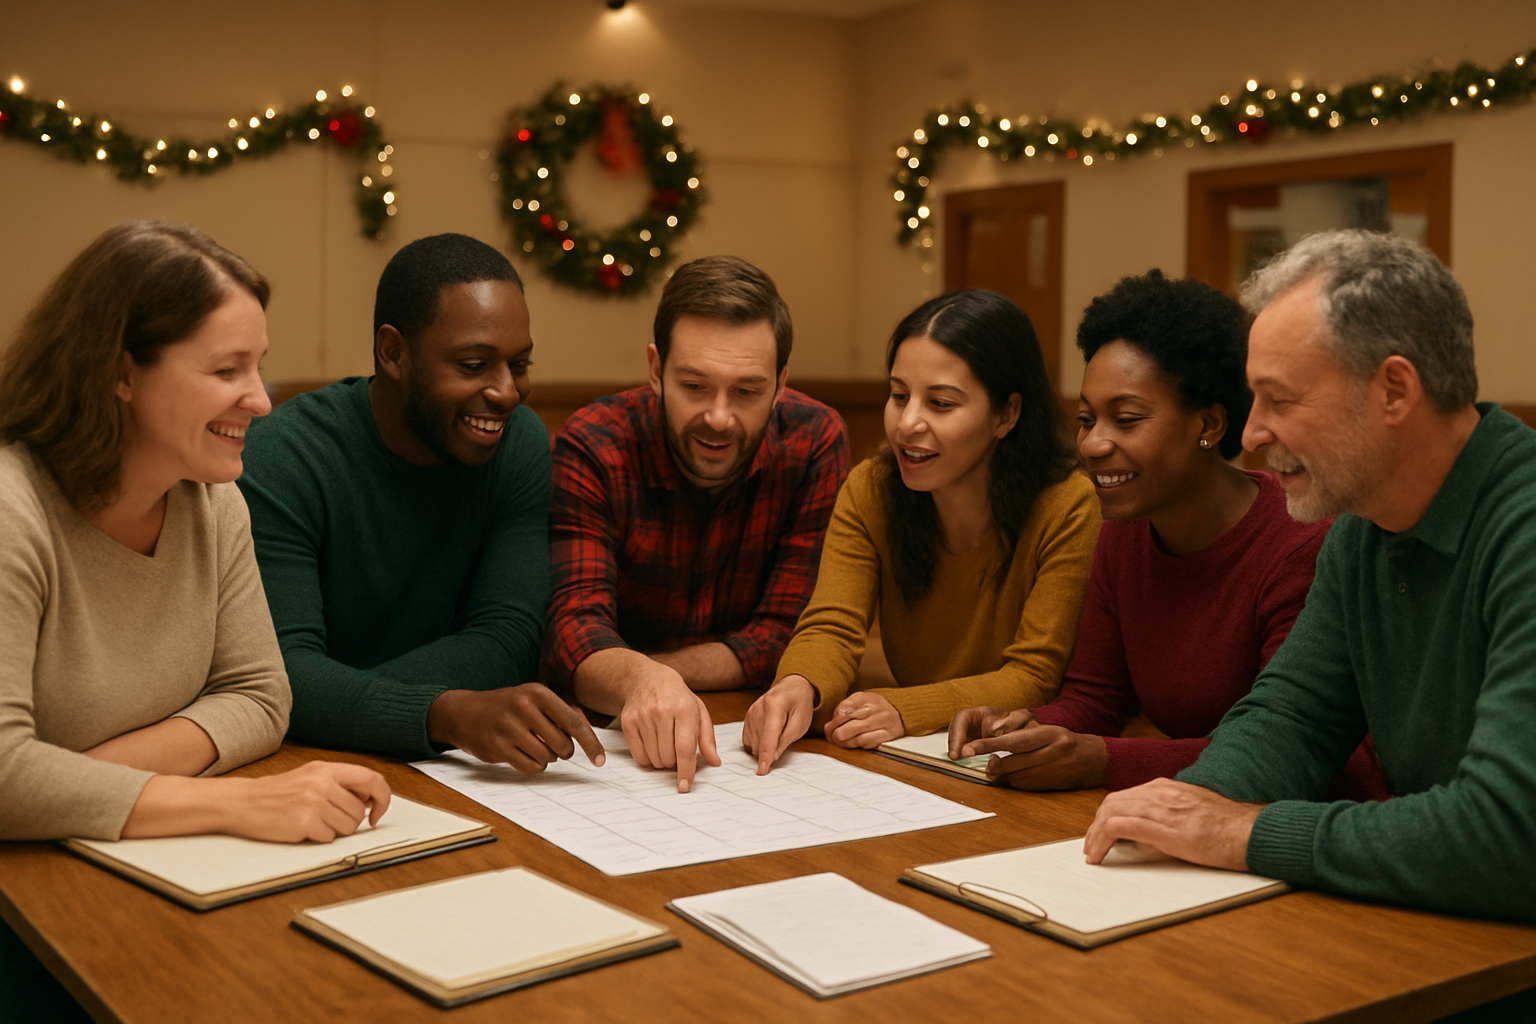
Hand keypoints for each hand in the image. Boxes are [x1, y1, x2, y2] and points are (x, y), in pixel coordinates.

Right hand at [427, 684, 604, 773]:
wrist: (464, 712)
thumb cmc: (507, 706)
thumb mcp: (532, 698)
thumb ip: (560, 713)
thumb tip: (589, 737)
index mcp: (537, 692)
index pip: (574, 722)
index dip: (591, 743)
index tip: (600, 760)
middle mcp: (523, 707)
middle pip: (563, 745)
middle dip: (563, 751)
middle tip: (552, 745)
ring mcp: (509, 727)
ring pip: (547, 758)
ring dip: (546, 758)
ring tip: (534, 746)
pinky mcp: (498, 747)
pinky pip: (530, 767)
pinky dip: (533, 766)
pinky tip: (523, 755)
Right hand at [615, 662, 720, 792]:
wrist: (646, 679)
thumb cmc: (677, 698)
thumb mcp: (698, 712)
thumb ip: (707, 739)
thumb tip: (715, 762)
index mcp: (685, 709)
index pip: (685, 748)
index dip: (686, 770)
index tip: (685, 787)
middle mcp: (662, 712)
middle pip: (668, 757)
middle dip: (674, 762)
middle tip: (676, 750)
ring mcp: (643, 716)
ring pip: (654, 759)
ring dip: (662, 761)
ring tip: (665, 745)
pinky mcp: (628, 722)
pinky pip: (638, 755)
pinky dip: (647, 759)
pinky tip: (652, 747)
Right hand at [742, 676, 815, 773]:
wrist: (792, 687)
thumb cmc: (800, 704)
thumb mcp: (801, 722)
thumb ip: (787, 739)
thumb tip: (773, 756)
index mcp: (774, 707)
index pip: (768, 738)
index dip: (765, 757)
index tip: (762, 771)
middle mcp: (758, 709)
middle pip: (759, 743)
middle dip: (771, 750)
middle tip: (785, 737)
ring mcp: (750, 713)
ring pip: (753, 744)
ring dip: (765, 746)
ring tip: (778, 732)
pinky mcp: (747, 718)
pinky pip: (748, 740)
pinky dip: (758, 742)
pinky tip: (768, 734)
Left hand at [824, 691, 903, 748]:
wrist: (900, 711)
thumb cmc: (875, 706)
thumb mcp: (861, 699)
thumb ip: (845, 708)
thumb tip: (830, 725)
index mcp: (867, 698)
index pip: (845, 709)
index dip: (834, 721)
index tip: (829, 726)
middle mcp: (878, 710)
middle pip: (852, 725)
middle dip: (838, 734)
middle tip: (832, 737)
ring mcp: (885, 723)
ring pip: (860, 737)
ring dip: (846, 743)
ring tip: (839, 742)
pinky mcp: (889, 735)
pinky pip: (869, 744)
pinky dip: (858, 745)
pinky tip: (853, 743)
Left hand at [946, 706, 1106, 789]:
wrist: (1092, 760)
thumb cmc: (1064, 742)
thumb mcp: (1047, 731)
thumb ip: (1023, 737)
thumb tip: (994, 748)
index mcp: (1050, 734)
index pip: (1014, 740)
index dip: (990, 744)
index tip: (970, 748)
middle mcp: (1052, 752)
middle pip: (1014, 761)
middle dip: (995, 763)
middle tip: (985, 764)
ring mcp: (1051, 770)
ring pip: (1017, 775)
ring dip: (1005, 772)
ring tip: (1001, 767)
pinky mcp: (1049, 785)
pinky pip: (1024, 785)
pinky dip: (1015, 780)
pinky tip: (1018, 774)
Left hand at [1083, 778, 1261, 869]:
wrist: (1249, 831)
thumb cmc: (1229, 827)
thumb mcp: (1195, 811)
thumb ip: (1173, 813)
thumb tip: (1153, 831)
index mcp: (1167, 788)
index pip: (1126, 796)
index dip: (1108, 815)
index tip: (1101, 832)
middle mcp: (1159, 792)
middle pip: (1112, 803)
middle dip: (1095, 825)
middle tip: (1091, 846)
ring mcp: (1160, 808)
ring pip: (1110, 813)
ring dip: (1094, 834)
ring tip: (1092, 853)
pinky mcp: (1162, 828)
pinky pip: (1118, 828)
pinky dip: (1101, 840)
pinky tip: (1098, 855)